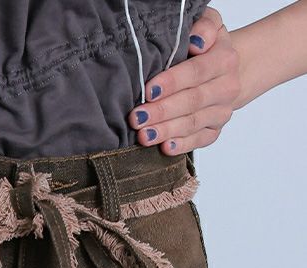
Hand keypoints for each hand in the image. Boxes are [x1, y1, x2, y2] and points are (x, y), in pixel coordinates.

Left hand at [127, 5, 241, 154]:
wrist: (225, 71)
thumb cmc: (205, 47)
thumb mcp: (208, 25)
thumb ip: (203, 25)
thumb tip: (195, 40)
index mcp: (224, 59)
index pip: (196, 71)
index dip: (172, 82)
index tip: (148, 91)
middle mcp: (227, 87)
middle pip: (192, 101)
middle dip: (162, 111)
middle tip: (137, 118)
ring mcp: (221, 112)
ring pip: (193, 123)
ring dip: (166, 131)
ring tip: (143, 136)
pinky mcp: (214, 130)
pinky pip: (199, 141)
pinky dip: (182, 146)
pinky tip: (164, 148)